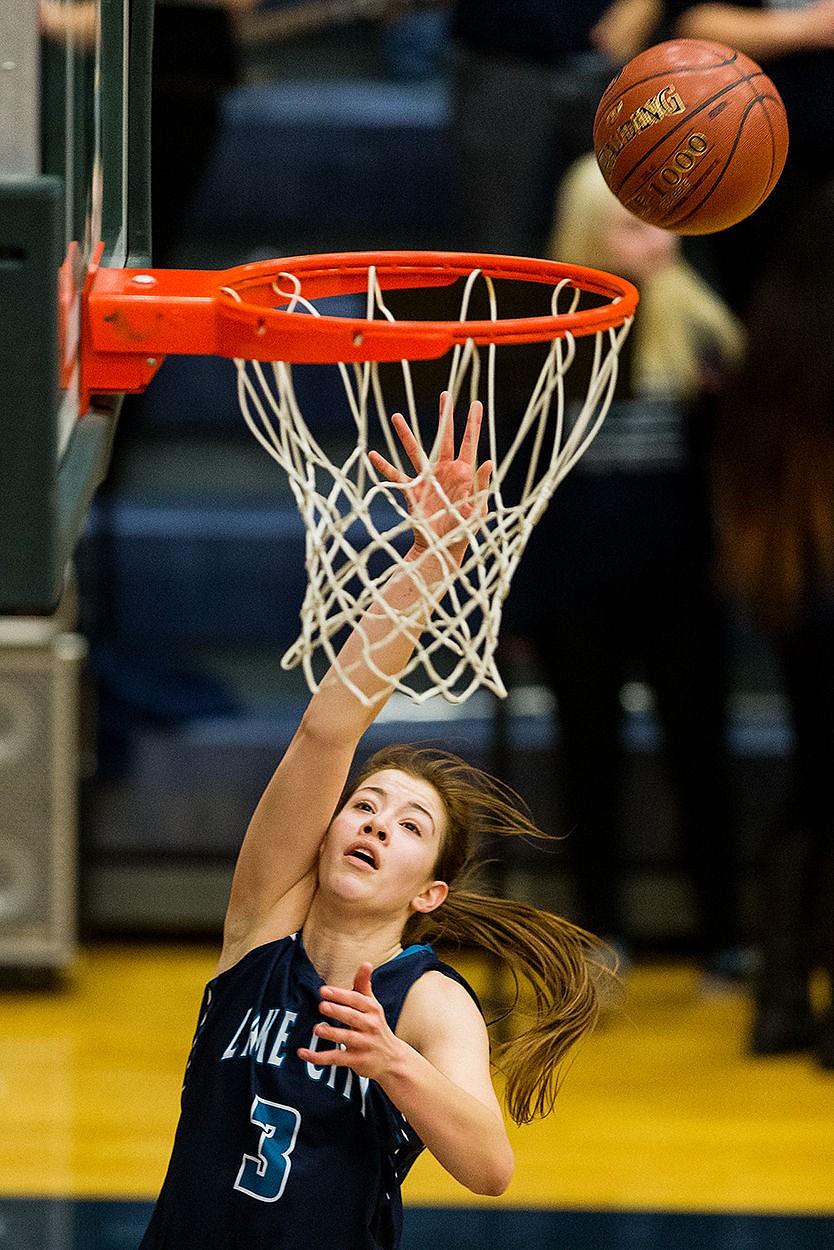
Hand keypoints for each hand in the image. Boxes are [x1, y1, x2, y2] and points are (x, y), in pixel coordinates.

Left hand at [297, 962, 404, 1079]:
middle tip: (321, 1006)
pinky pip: (336, 1058)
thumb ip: (364, 986)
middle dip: (337, 1011)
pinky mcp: (356, 1061)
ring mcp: (364, 1044)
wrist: (392, 1059)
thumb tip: (366, 963)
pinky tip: (303, 1053)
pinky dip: (319, 1057)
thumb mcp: (372, 1006)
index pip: (356, 1000)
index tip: (324, 990)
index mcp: (372, 1010)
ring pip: (346, 1038)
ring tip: (317, 1029)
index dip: (340, 995)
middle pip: (352, 1017)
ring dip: (331, 1034)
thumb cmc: (375, 1026)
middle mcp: (370, 1026)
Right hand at [368, 393, 491, 561]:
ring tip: (395, 417)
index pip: (470, 442)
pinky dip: (383, 466)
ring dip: (405, 435)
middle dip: (445, 417)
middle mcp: (445, 471)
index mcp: (464, 473)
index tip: (476, 403)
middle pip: (445, 438)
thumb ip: (481, 485)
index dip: (473, 424)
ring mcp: (427, 479)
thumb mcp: (476, 508)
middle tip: (445, 394)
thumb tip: (488, 461)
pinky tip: (373, 455)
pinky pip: (395, 476)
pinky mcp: (412, 491)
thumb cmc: (464, 530)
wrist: (443, 548)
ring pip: (415, 451)